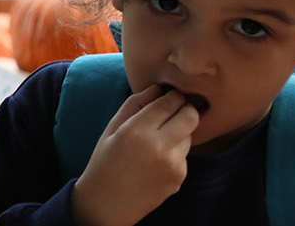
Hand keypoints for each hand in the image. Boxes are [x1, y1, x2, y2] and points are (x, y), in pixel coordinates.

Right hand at [70, 86, 199, 225]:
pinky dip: (175, 152)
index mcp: (137, 131)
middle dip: (184, 109)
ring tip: (157, 141)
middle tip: (172, 111)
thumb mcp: (111, 129)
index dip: (171, 96)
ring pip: (190, 135)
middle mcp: (159, 147)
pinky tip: (155, 161)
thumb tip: (158, 88)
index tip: (167, 96)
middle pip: (191, 115)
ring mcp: (172, 165)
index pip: (170, 102)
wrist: (105, 205)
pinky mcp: (179, 178)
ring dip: (179, 131)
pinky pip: (184, 155)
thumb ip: (135, 104)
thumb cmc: (104, 163)